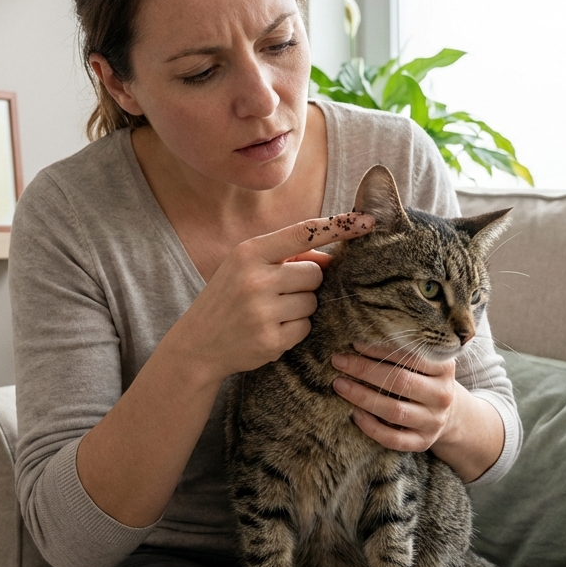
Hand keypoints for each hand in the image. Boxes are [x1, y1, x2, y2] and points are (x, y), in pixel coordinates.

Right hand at [165, 213, 375, 382]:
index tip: (368, 222)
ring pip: (313, 301)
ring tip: (272, 312)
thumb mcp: (247, 267)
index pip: (303, 232)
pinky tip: (270, 329)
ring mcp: (262, 311)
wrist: (197, 344)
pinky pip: (305, 327)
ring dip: (301, 307)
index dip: (339, 226)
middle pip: (314, 272)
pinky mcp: (270, 340)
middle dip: (307, 282)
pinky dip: (295, 329)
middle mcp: (255, 278)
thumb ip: (286, 256)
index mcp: (249, 252)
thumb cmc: (229, 298)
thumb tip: (332, 258)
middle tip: (281, 292)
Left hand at [331, 343, 462, 452]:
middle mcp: (442, 395)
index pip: (410, 356)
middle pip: (400, 381)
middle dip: (365, 371)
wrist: (448, 413)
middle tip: (338, 362)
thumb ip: (401, 351)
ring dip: (362, 397)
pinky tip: (354, 414)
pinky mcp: (422, 442)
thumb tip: (359, 341)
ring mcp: (433, 421)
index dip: (380, 349)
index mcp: (444, 368)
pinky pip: (393, 438)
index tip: (354, 343)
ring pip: (394, 411)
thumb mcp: (423, 362)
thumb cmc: (424, 379)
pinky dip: (371, 427)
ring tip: (340, 385)